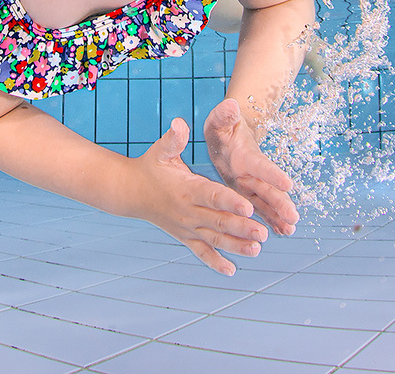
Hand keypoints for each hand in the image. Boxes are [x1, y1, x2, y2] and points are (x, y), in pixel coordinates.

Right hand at [130, 118, 268, 274]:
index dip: (230, 202)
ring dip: (235, 246)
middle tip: (263, 233)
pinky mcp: (185, 236)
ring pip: (214, 239)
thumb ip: (173, 139)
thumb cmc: (150, 167)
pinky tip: (231, 271)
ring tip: (257, 249)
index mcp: (187, 188)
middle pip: (218, 221)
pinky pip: (201, 252)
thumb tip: (180, 123)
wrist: (131, 192)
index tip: (248, 207)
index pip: (212, 196)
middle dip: (241, 228)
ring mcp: (186, 227)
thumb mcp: (160, 150)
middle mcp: (188, 211)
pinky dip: (214, 262)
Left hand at [204, 97, 298, 236]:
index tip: (289, 184)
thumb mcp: (219, 121)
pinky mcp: (248, 193)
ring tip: (290, 230)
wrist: (230, 136)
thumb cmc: (222, 128)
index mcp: (246, 155)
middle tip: (294, 217)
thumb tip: (230, 105)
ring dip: (278, 215)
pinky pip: (261, 208)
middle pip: (268, 188)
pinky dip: (271, 219)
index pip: (261, 165)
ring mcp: (252, 183)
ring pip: (267, 201)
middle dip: (280, 202)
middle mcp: (252, 171)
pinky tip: (282, 232)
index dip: (273, 174)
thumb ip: (224, 116)